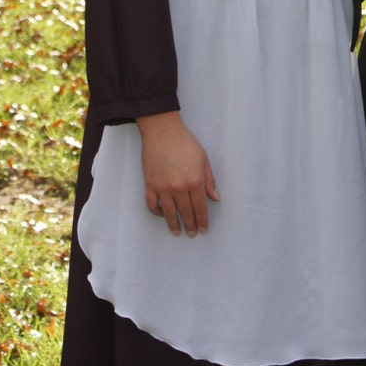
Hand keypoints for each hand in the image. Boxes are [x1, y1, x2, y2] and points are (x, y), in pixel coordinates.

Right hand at [136, 111, 218, 236]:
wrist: (163, 132)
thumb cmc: (186, 143)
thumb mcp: (203, 159)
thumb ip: (209, 180)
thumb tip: (215, 198)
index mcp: (195, 181)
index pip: (200, 208)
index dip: (202, 220)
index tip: (203, 229)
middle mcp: (180, 188)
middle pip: (186, 213)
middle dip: (190, 225)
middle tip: (192, 234)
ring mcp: (163, 188)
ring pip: (169, 213)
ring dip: (174, 224)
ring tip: (177, 232)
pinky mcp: (150, 185)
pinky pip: (152, 205)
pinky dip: (157, 212)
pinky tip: (162, 215)